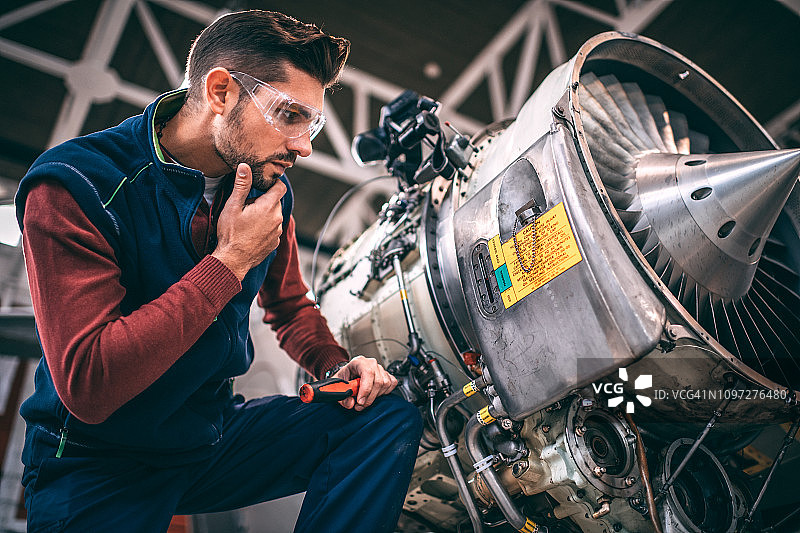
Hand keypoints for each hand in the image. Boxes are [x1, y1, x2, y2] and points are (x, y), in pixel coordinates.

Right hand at [212, 163, 285, 279]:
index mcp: (269, 207)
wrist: (233, 260)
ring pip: (274, 216)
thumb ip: (241, 185)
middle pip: (275, 202)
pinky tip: (251, 232)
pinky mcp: (275, 242)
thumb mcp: (233, 206)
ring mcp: (277, 232)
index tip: (262, 185)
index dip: (273, 183)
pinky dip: (265, 227)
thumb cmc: (231, 234)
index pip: (280, 187)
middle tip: (247, 207)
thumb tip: (245, 167)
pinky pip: (273, 229)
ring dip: (265, 215)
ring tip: (248, 221)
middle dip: (263, 201)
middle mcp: (277, 219)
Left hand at [333, 356, 397, 410]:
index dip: (365, 389)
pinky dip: (385, 392)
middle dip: (369, 398)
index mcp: (359, 362)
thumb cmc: (343, 378)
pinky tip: (375, 394)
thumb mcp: (337, 386)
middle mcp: (371, 364)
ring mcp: (380, 368)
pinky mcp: (387, 374)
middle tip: (360, 405)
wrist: (347, 375)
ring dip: (376, 396)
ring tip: (365, 400)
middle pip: (378, 381)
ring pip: (385, 384)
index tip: (360, 401)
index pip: (368, 373)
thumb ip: (341, 396)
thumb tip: (351, 403)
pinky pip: (392, 384)